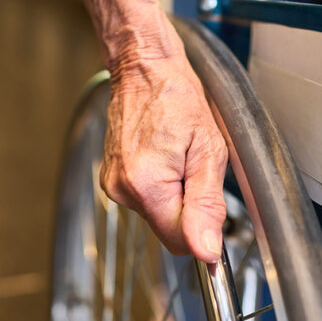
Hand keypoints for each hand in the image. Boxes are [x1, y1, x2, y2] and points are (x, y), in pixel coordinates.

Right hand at [100, 49, 228, 262]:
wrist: (144, 69)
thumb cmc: (177, 98)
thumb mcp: (208, 149)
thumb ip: (207, 205)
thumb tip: (206, 251)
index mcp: (146, 186)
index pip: (180, 243)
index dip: (202, 231)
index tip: (211, 203)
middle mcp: (122, 190)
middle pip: (167, 231)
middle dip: (188, 208)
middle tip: (194, 167)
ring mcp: (112, 184)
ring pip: (157, 215)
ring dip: (174, 196)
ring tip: (177, 156)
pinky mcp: (110, 179)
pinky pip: (144, 200)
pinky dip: (158, 186)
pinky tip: (162, 156)